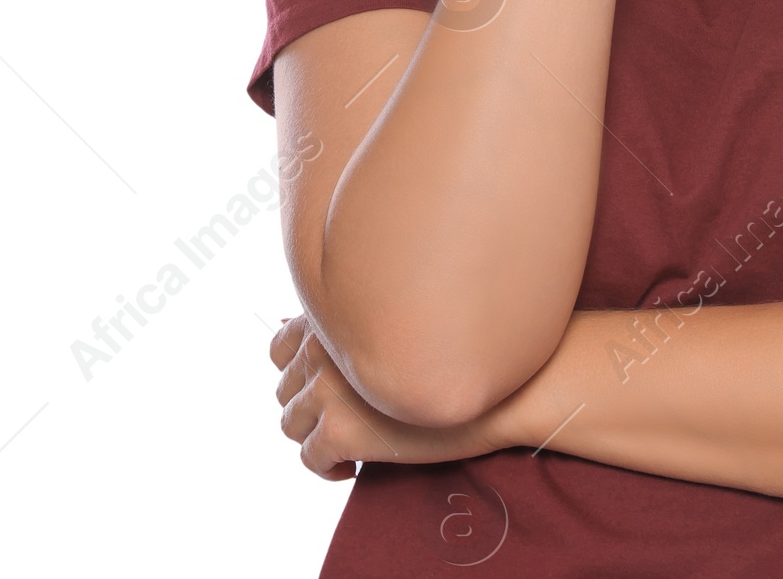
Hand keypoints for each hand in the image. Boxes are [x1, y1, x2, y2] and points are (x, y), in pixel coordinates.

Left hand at [271, 315, 506, 478]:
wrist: (500, 381)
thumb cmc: (466, 342)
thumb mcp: (403, 317)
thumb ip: (357, 320)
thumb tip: (306, 324)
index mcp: (336, 314)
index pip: (282, 343)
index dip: (297, 368)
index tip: (323, 385)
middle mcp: (322, 346)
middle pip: (284, 387)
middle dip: (307, 404)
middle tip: (342, 417)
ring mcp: (327, 389)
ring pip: (291, 424)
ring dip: (314, 435)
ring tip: (348, 444)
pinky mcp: (340, 432)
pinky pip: (310, 460)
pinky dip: (326, 469)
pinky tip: (352, 468)